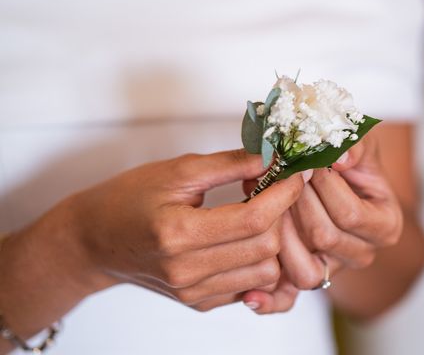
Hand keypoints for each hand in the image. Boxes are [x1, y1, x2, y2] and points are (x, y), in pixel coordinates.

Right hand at [66, 150, 303, 311]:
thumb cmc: (129, 198)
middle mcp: (187, 271)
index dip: (285, 193)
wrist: (94, 240)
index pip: (254, 219)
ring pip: (266, 272)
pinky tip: (246, 236)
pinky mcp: (199, 302)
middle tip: (275, 188)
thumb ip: (229, 164)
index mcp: (179, 234)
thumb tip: (272, 155)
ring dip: (274, 239)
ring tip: (259, 212)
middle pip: (266, 247)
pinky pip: (250, 286)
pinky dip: (258, 260)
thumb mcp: (177, 170)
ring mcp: (193, 292)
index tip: (295, 172)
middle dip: (282, 213)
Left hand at [241, 135, 402, 310]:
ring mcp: (334, 271)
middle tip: (277, 174)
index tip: (305, 160)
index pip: (349, 214)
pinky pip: (288, 300)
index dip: (323, 186)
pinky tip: (250, 295)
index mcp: (385, 226)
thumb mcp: (360, 146)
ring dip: (278, 233)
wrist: (343, 184)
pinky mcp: (305, 279)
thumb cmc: (351, 164)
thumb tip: (339, 156)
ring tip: (263, 200)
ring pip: (304, 269)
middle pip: (323, 236)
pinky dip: (269, 301)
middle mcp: (362, 254)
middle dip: (295, 201)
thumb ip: (355, 146)